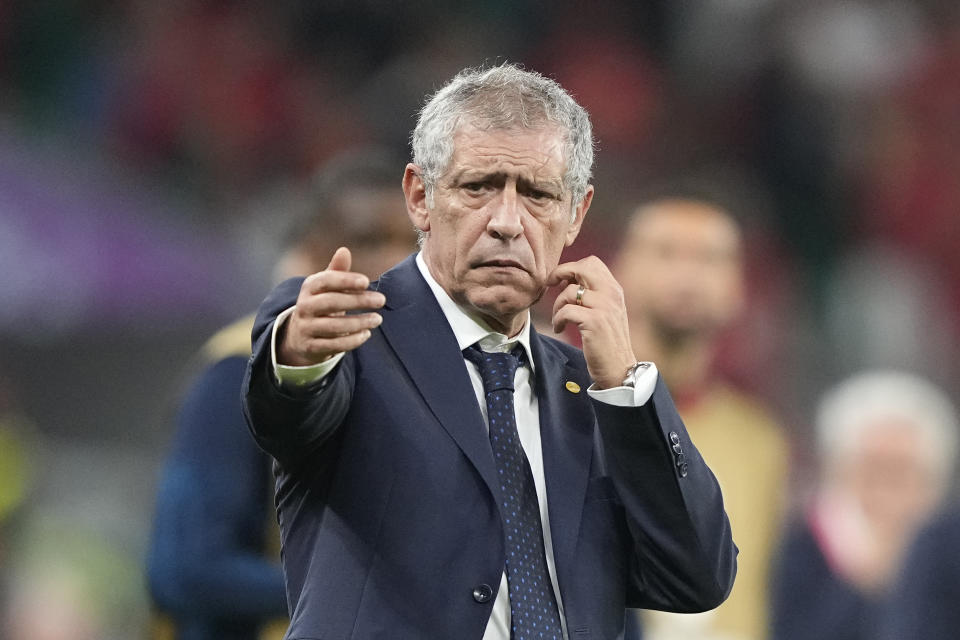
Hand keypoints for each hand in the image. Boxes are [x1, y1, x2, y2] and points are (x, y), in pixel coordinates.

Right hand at [277, 247, 385, 365]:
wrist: (299, 335)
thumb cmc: (321, 304)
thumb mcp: (326, 287)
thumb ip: (337, 271)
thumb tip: (344, 250)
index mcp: (309, 287)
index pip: (325, 281)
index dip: (345, 280)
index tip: (366, 281)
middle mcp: (304, 306)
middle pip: (330, 302)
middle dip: (358, 301)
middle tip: (381, 300)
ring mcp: (306, 328)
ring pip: (333, 326)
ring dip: (358, 322)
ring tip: (377, 319)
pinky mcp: (310, 346)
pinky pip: (333, 345)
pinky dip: (352, 340)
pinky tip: (366, 334)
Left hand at [549, 256, 636, 388]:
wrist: (618, 368)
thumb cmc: (606, 341)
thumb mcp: (605, 312)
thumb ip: (592, 294)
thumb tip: (566, 280)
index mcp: (614, 289)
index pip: (592, 262)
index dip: (572, 267)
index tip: (561, 281)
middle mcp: (612, 294)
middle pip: (582, 268)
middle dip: (560, 273)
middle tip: (550, 285)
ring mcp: (604, 307)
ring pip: (570, 292)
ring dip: (557, 305)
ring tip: (558, 319)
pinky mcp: (595, 322)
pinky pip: (566, 311)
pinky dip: (558, 319)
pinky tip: (560, 329)